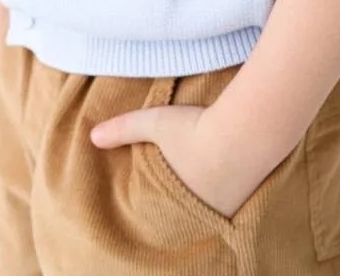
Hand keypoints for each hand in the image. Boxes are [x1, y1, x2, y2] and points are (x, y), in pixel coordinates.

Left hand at [91, 103, 272, 219]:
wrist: (246, 131)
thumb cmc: (195, 129)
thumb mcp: (155, 123)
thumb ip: (124, 129)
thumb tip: (92, 136)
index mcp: (173, 201)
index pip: (158, 215)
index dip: (155, 209)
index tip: (153, 203)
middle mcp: (199, 213)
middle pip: (184, 216)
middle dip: (178, 206)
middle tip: (177, 194)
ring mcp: (225, 210)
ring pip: (208, 211)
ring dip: (204, 201)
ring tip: (202, 186)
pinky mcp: (247, 202)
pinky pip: (231, 204)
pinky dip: (225, 195)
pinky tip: (227, 180)